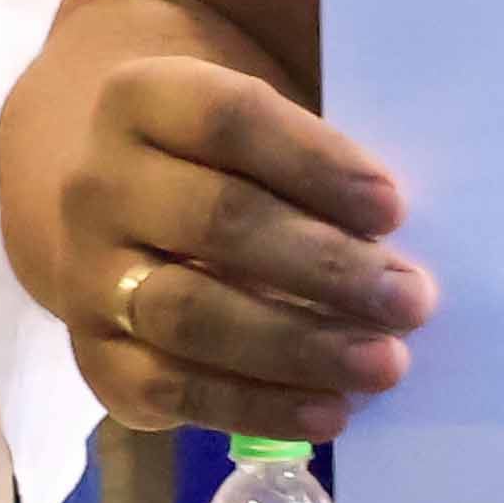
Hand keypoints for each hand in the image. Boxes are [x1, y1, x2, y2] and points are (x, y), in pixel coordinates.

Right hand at [46, 52, 428, 441]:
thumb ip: (320, 93)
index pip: (230, 119)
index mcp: (143, 98)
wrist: (127, 203)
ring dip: (297, 344)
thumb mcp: (268, 93)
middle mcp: (100, 185)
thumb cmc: (238, 149)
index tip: (395, 207)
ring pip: (190, 313)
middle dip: (326, 265)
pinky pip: (170, 388)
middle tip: (411, 298)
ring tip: (385, 363)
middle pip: (217, 221)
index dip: (315, 162)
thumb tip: (416, 117)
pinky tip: (330, 410)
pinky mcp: (97, 355)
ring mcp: (87, 275)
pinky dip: (254, 406)